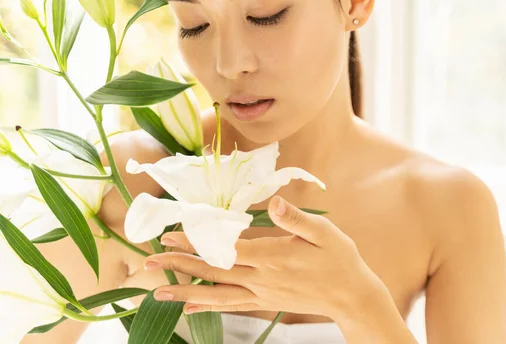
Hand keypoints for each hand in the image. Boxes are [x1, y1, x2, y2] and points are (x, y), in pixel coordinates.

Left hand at [143, 195, 385, 319]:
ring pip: (216, 293)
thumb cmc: (339, 259)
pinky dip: (207, 305)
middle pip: (213, 272)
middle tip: (149, 261)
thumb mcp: (324, 233)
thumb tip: (275, 202)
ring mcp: (261, 293)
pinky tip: (190, 306)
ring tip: (158, 291)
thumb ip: (296, 219)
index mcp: (273, 256)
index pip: (226, 249)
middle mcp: (261, 278)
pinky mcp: (265, 302)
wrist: (351, 296)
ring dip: (186, 291)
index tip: (171, 237)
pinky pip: (231, 305)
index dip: (197, 243)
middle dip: (180, 265)